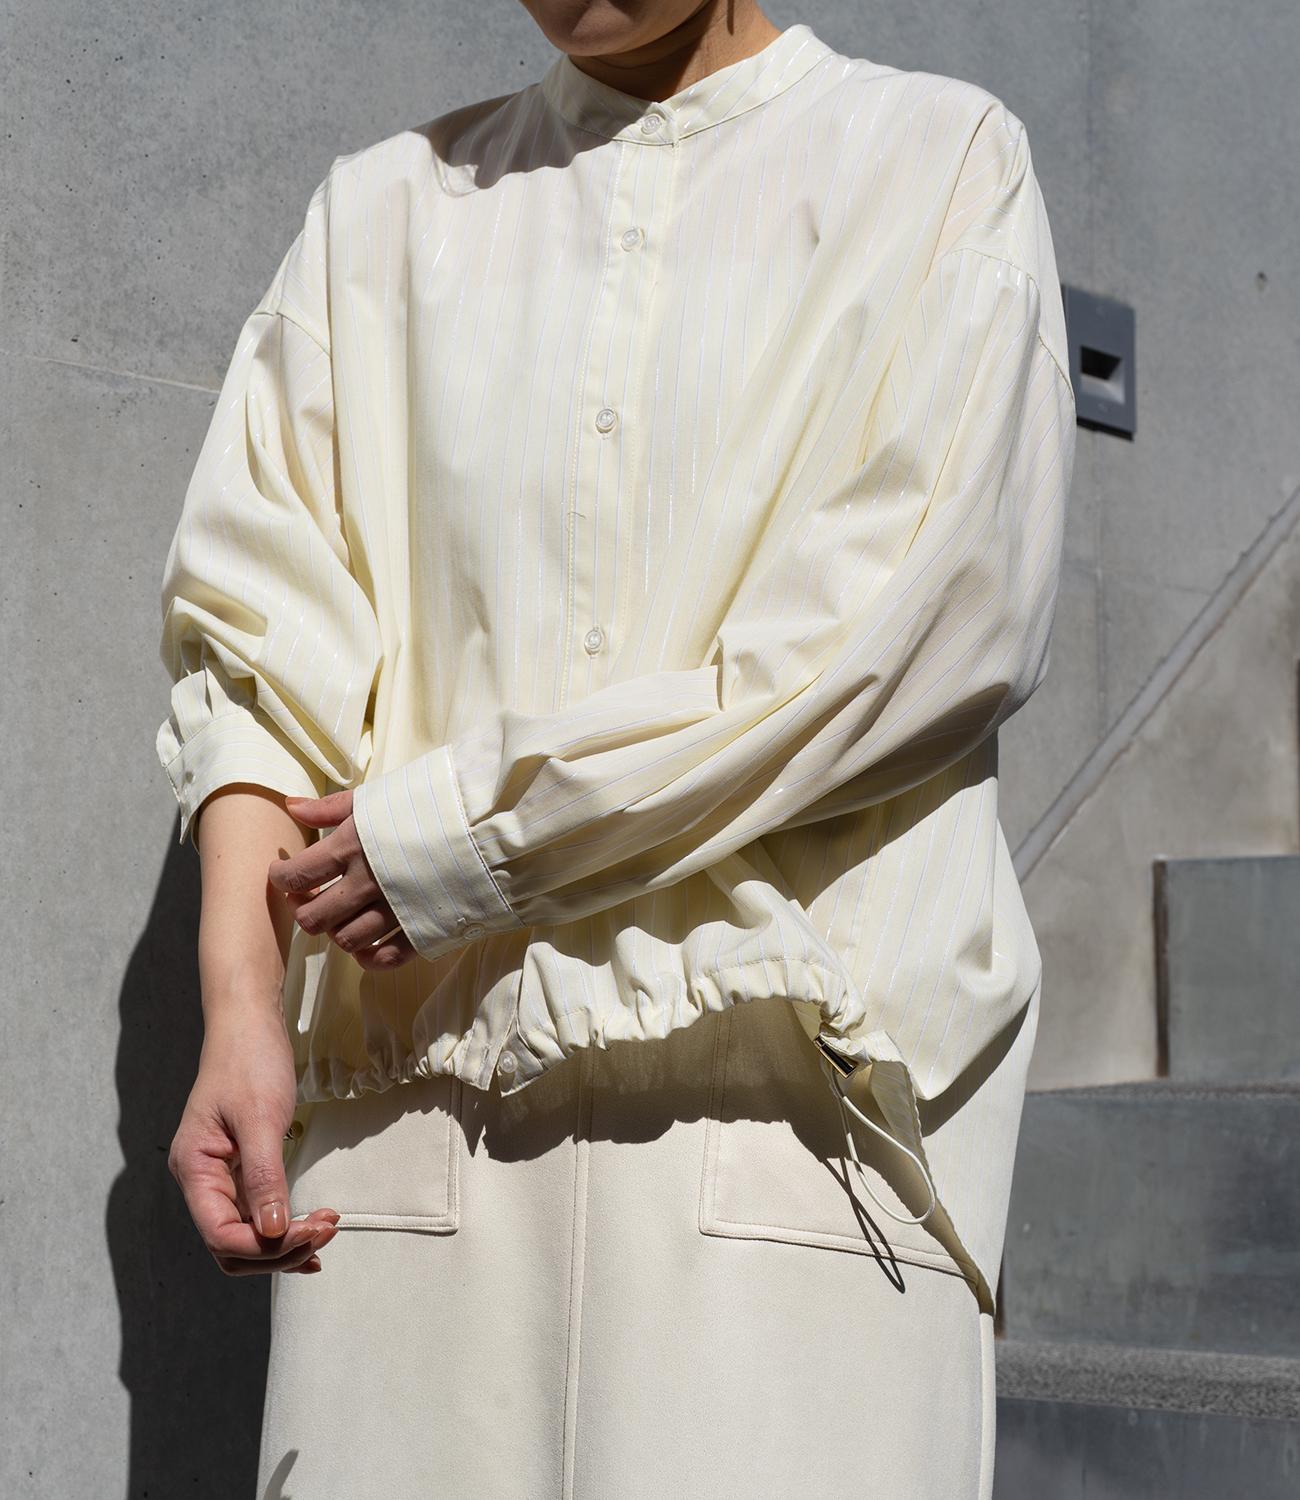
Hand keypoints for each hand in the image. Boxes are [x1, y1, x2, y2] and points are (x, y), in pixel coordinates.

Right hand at [169, 1009, 340, 1275]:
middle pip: (232, 1247)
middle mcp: (203, 1182)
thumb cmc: (248, 1062)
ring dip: (285, 1243)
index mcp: (196, 1170)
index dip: (266, 1245)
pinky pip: (258, 1215)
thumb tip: (272, 1231)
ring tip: (325, 1230)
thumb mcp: (259, 1117)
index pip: (222, 1235)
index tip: (310, 1231)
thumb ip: (264, 1176)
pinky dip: (284, 1230)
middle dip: (279, 1250)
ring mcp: (221, 1178)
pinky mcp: (241, 1171)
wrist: (248, 1026)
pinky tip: (310, 1235)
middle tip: (325, 1231)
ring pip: (246, 1237)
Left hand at [268, 789, 416, 969]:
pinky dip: (369, 957)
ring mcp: (395, 911)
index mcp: (352, 847)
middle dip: (305, 910)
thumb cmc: (431, 803)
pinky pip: (384, 959)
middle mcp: (368, 884)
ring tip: (344, 916)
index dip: (281, 880)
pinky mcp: (422, 929)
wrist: (489, 824)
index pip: (297, 876)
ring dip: (337, 932)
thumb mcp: (379, 797)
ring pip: (345, 941)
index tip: (284, 875)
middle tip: (312, 898)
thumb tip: (291, 806)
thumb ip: (332, 807)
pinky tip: (368, 944)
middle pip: (314, 918)